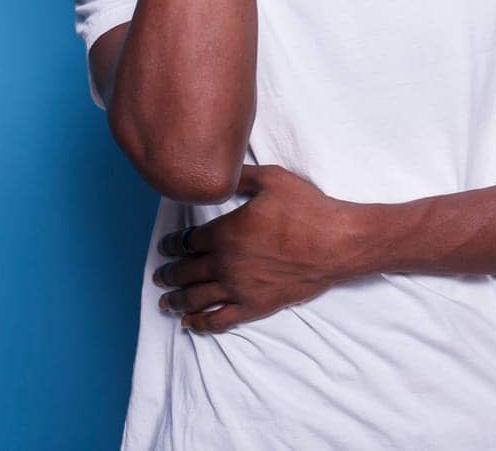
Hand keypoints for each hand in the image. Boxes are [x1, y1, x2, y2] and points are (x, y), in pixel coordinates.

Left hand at [152, 164, 367, 332]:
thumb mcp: (271, 180)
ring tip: (166, 302)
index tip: (166, 247)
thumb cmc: (306, 209)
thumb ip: (240, 177)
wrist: (336, 243)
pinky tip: (191, 323)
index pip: (188, 241)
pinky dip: (202, 322)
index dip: (173, 244)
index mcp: (225, 233)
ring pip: (197, 298)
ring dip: (177, 300)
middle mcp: (225, 263)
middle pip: (186, 272)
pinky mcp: (256, 306)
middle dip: (169, 274)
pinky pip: (220, 319)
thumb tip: (221, 172)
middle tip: (158, 276)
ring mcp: (239, 288)